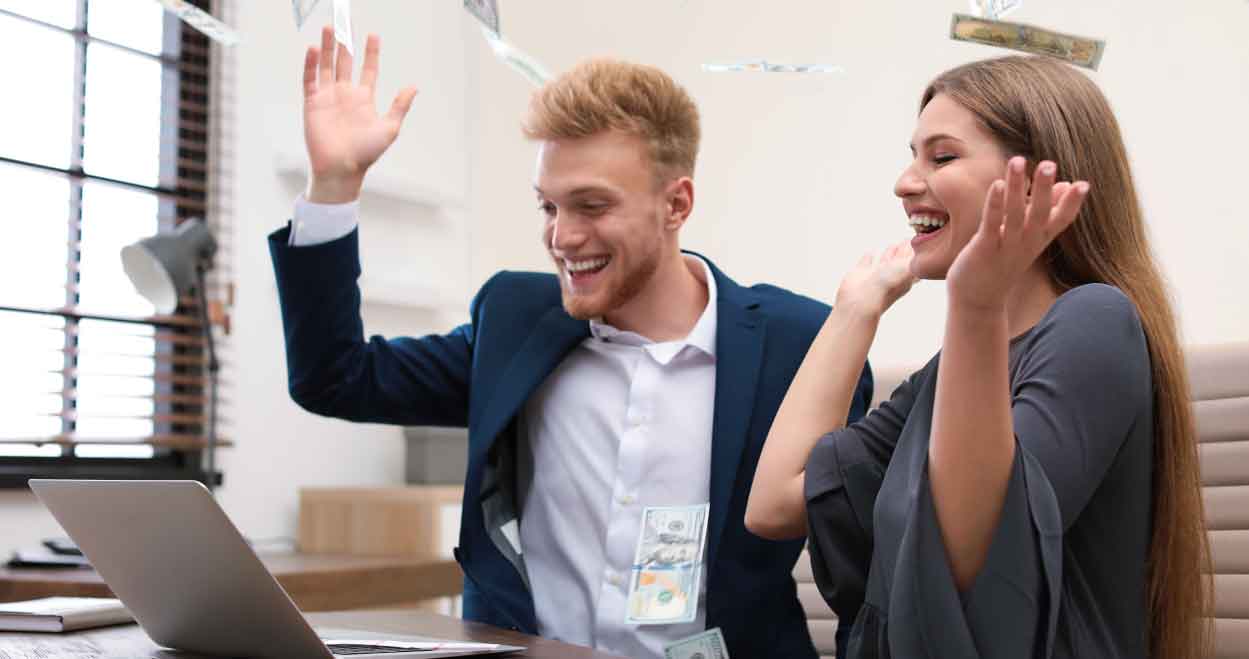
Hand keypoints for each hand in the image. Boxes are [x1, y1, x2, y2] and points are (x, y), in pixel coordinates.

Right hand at [302, 26, 418, 202]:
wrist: (342, 168)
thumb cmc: (366, 153)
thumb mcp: (389, 128)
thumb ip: (400, 106)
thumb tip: (413, 87)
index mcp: (364, 99)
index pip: (368, 70)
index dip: (371, 53)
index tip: (374, 35)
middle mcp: (345, 95)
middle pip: (344, 62)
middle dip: (345, 43)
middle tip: (345, 23)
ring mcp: (328, 97)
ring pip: (326, 66)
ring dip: (327, 48)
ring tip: (330, 29)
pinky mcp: (312, 103)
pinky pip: (310, 79)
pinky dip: (310, 64)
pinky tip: (313, 49)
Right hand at [835, 240, 917, 316]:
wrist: (861, 300)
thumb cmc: (886, 286)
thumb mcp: (908, 268)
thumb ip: (916, 259)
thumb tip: (925, 251)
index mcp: (905, 277)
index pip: (914, 263)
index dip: (917, 254)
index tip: (920, 242)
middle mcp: (891, 277)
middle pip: (901, 262)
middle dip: (904, 251)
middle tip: (908, 240)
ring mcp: (876, 276)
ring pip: (885, 262)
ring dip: (889, 253)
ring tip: (893, 245)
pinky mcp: (861, 274)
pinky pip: (866, 262)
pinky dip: (868, 257)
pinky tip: (870, 252)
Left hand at [946, 157, 1088, 311]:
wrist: (978, 300)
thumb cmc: (1003, 263)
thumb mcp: (1030, 238)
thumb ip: (1047, 211)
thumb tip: (1067, 185)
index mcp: (1039, 239)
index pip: (1061, 221)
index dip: (1072, 204)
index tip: (1084, 184)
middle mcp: (1026, 243)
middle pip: (1039, 214)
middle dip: (1044, 189)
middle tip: (1050, 164)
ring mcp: (1005, 247)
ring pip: (1014, 214)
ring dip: (1016, 188)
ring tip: (1018, 160)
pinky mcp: (984, 249)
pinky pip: (991, 224)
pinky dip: (995, 204)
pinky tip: (997, 184)